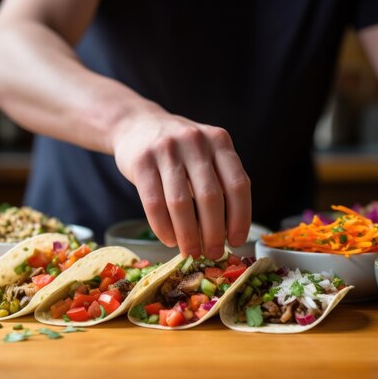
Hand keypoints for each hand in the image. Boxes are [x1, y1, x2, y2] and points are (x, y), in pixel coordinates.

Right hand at [111, 110, 250, 258]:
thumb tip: (228, 232)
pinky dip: (163, 228)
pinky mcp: (141, 161)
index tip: (236, 240)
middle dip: (213, 233)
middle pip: (210, 197)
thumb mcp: (206, 153)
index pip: (238, 184)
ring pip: (180, 203)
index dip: (240, 217)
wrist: (136, 125)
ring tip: (191, 252)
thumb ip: (220, 181)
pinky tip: (170, 240)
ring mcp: (166, 150)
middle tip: (212, 253)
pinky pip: (153, 203)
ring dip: (187, 235)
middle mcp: (195, 142)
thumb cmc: (179, 149)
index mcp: (219, 141)